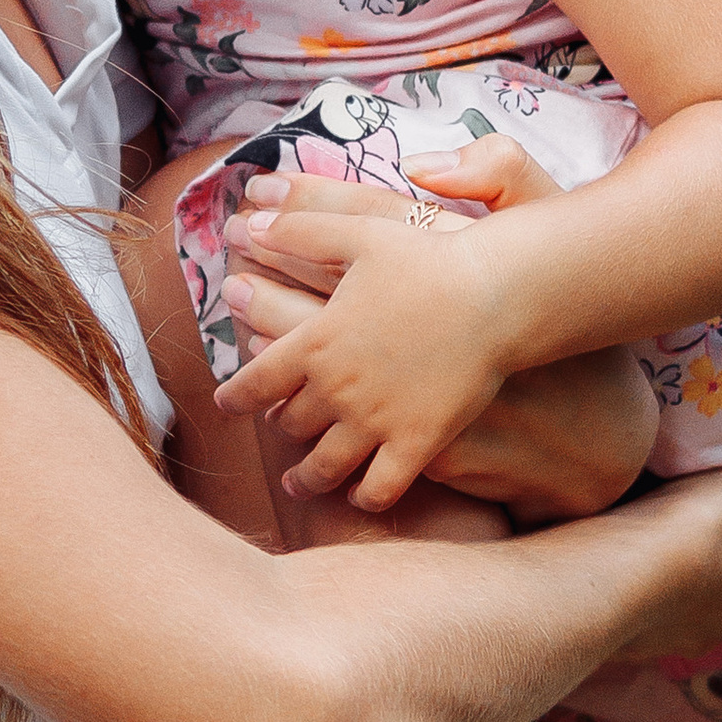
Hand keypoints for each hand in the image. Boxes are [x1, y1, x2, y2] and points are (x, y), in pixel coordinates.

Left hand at [218, 143, 554, 512]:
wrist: (496, 294)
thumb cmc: (430, 258)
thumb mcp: (359, 233)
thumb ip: (302, 230)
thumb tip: (254, 222)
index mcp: (316, 341)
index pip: (256, 380)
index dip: (235, 395)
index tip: (225, 404)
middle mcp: (337, 388)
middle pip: (291, 422)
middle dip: (279, 426)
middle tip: (276, 426)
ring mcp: (376, 422)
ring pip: (325, 465)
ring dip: (306, 478)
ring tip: (298, 484)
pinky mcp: (418, 445)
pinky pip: (381, 488)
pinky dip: (364, 499)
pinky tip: (360, 497)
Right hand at [616, 465, 721, 666]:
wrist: (612, 566)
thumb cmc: (720, 537)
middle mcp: (707, 630)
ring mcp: (648, 625)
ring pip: (669, 616)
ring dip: (672, 591)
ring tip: (661, 554)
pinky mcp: (594, 606)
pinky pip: (614, 597)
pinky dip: (618, 580)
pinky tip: (607, 554)